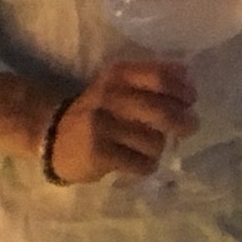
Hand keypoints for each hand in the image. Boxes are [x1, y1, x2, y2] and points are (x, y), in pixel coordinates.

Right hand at [48, 62, 196, 184]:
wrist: (51, 135)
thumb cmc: (96, 111)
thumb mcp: (117, 86)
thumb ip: (149, 80)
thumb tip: (188, 76)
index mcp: (118, 75)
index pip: (161, 77)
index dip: (182, 91)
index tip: (190, 100)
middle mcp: (110, 96)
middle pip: (163, 112)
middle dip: (183, 123)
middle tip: (188, 127)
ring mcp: (103, 125)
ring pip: (154, 142)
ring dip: (159, 149)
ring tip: (149, 149)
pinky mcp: (99, 153)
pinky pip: (141, 163)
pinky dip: (146, 166)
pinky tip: (137, 163)